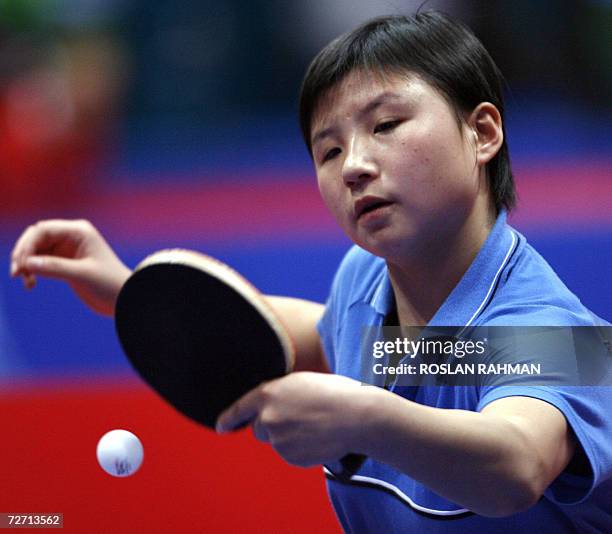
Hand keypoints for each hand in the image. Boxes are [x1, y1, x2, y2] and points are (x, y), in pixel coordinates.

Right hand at [10, 219, 131, 315]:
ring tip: (26, 282)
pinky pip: (41, 261)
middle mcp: (71, 235)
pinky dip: (32, 270)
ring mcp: (67, 248)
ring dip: (26, 264)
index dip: (27, 245)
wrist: (124, 298)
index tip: (22, 265)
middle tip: (16, 273)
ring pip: (35, 250)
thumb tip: (26, 263)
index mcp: (79, 231)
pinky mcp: (65, 261)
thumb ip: (55, 268)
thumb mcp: (82, 275)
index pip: (43, 229)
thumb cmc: (109, 284)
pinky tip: (30, 284)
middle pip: (35, 237)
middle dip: (23, 254)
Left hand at [216, 372, 369, 466]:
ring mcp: (278, 439)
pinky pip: (291, 454)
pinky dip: (301, 448)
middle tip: (298, 419)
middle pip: (259, 428)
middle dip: (272, 426)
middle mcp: (268, 417)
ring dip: (290, 436)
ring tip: (315, 425)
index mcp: (269, 394)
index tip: (222, 427)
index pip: (240, 408)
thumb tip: (274, 406)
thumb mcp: (301, 382)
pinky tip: (317, 437)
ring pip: (277, 441)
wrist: (356, 416)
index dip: (229, 419)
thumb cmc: (335, 393)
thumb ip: (281, 394)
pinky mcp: (291, 456)